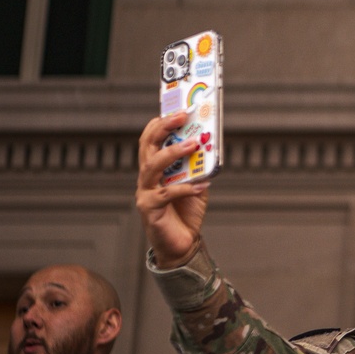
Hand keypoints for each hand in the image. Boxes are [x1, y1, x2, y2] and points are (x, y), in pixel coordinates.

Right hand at [136, 112, 209, 267]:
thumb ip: (199, 168)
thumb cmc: (187, 212)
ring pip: (152, 166)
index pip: (150, 140)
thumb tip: (209, 147)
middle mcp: (146, 178)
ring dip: (173, 153)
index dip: (159, 123)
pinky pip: (166, 194)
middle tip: (181, 116)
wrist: (183, 244)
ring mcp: (145, 193)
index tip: (175, 109)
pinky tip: (201, 185)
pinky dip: (185, 188)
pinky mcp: (150, 210)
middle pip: (147, 147)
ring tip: (193, 144)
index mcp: (155, 169)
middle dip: (163, 128)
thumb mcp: (197, 185)